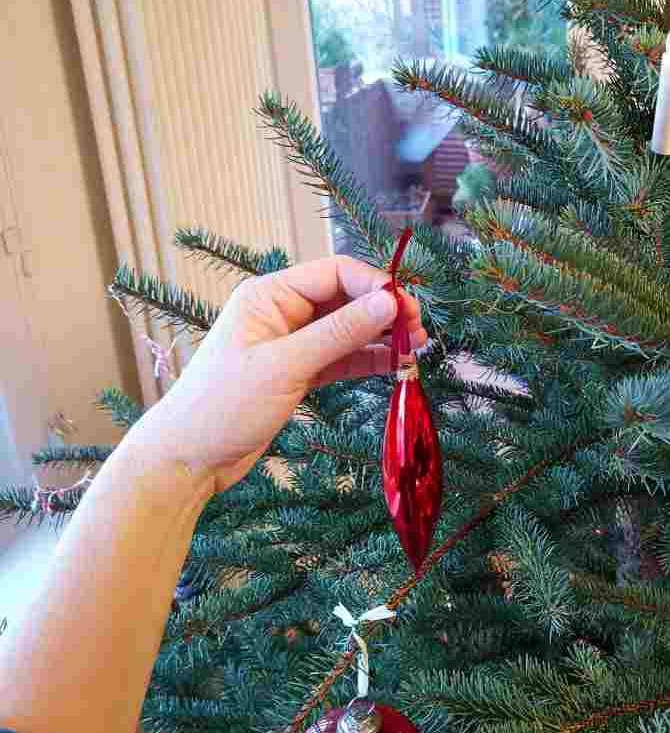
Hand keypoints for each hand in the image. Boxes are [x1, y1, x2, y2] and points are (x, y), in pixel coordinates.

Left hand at [124, 256, 427, 493]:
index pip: (335, 272)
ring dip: (382, 337)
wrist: (188, 460)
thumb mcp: (286, 366)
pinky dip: (370, 360)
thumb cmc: (224, 406)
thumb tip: (389, 301)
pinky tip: (397, 367)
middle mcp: (283, 312)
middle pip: (347, 297)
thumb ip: (340, 332)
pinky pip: (344, 357)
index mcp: (270, 295)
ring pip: (350, 328)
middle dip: (385, 311)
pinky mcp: (300, 372)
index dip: (376, 285)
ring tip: (416, 351)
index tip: (409, 309)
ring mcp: (292, 343)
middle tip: (419, 332)